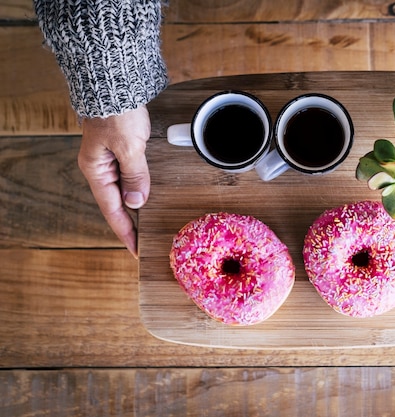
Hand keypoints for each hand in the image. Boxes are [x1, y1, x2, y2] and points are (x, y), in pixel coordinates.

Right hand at [79, 106, 150, 257]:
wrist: (114, 82)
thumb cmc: (117, 111)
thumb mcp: (129, 146)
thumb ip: (135, 175)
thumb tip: (137, 201)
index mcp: (96, 169)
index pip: (113, 210)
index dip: (125, 232)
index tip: (136, 250)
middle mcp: (100, 167)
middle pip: (117, 203)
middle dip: (131, 224)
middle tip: (146, 243)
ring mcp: (110, 158)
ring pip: (124, 190)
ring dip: (136, 208)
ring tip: (149, 227)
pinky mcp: (121, 150)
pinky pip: (130, 176)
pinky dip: (139, 189)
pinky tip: (147, 199)